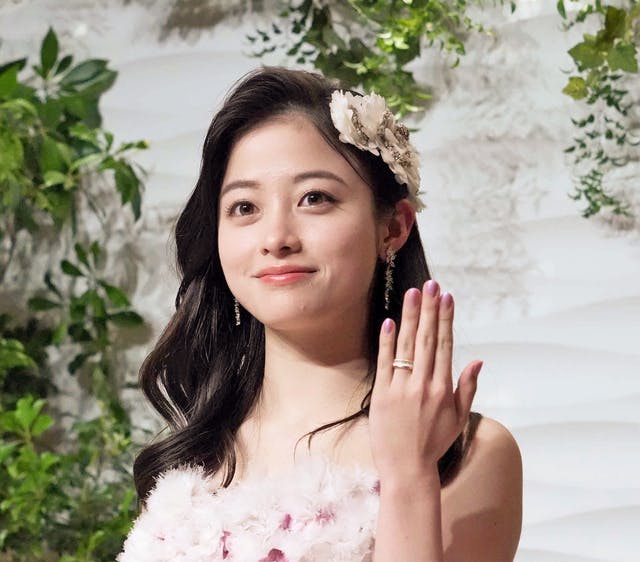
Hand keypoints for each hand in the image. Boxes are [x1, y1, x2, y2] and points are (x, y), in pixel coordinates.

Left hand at [368, 280, 482, 481]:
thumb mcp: (458, 418)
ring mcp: (401, 388)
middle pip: (426, 339)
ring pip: (406, 346)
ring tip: (413, 294)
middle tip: (431, 285)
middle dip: (429, 309)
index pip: (444, 345)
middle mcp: (423, 384)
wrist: (406, 468)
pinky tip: (390, 322)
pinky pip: (384, 362)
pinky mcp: (382, 394)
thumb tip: (477, 360)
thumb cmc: (434, 443)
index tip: (447, 298)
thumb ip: (467, 387)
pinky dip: (387, 341)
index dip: (445, 319)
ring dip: (409, 318)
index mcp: (443, 388)